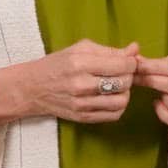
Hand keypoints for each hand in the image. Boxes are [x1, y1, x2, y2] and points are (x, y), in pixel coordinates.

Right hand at [0, 39, 138, 125]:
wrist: (32, 88)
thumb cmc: (58, 64)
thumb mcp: (80, 49)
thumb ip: (109, 50)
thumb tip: (135, 49)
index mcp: (81, 62)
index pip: (121, 65)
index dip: (131, 62)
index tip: (128, 61)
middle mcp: (81, 84)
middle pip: (124, 83)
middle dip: (129, 76)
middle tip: (124, 73)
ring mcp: (82, 104)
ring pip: (121, 101)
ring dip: (126, 92)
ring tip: (118, 86)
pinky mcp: (83, 118)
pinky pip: (113, 115)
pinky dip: (119, 106)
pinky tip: (112, 98)